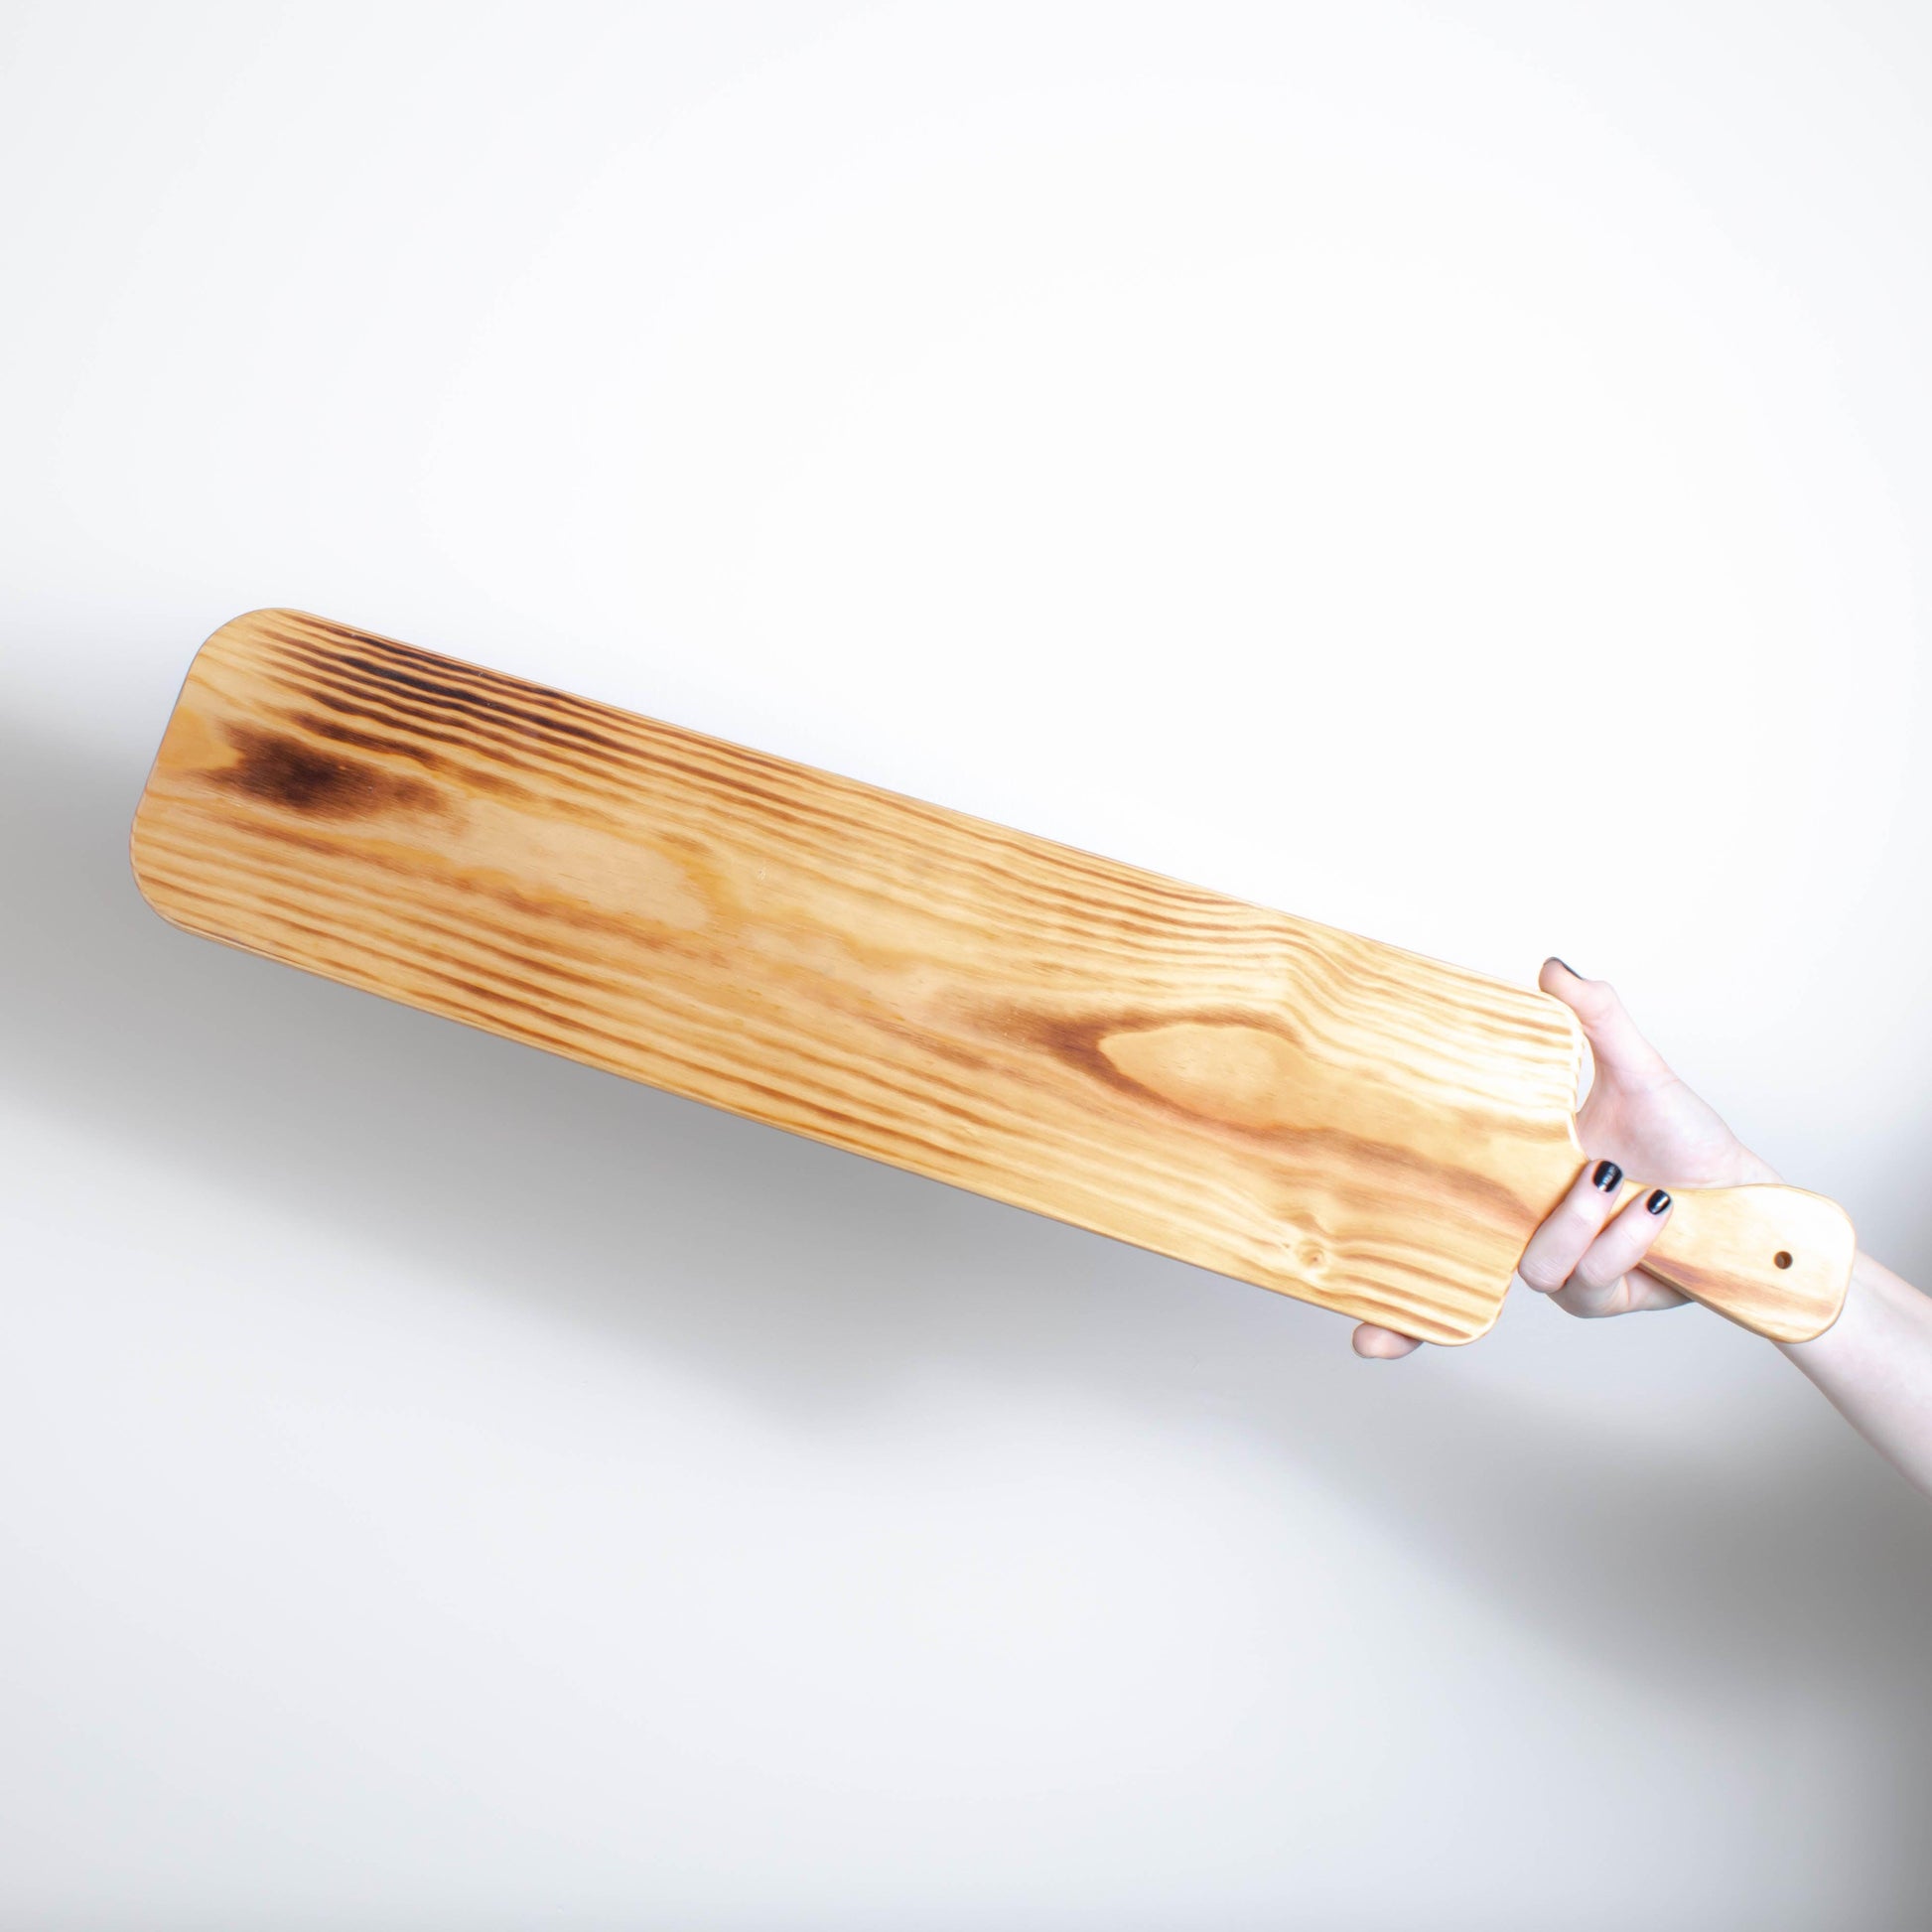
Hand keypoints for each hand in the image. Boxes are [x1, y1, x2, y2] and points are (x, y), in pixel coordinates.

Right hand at [1351, 958, 1779, 1358]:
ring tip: (1612, 1176)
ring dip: (1573, 1221)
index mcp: (1510, 1182)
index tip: (1351, 1331)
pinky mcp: (1604, 1295)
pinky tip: (1652, 1205)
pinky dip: (1619, 1237)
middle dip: (1423, 1301)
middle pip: (1453, 1275)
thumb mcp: (1634, 1072)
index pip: (1431, 1227)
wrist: (1747, 1196)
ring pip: (1534, 1265)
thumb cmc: (1682, 1139)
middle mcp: (1523, 1230)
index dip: (1387, 1286)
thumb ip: (1593, 1020)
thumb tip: (1552, 966)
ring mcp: (1561, 1269)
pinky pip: (1588, 1278)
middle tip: (1475, 1204)